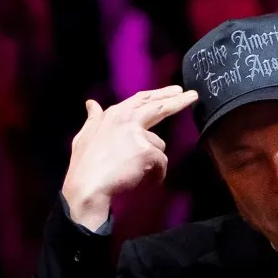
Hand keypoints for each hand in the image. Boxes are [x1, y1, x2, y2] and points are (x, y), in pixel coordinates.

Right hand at [60, 86, 199, 229]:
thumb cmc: (84, 166)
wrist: (87, 186)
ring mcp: (138, 134)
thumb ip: (93, 119)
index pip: (141, 100)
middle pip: (159, 107)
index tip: (174, 90)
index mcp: (114, 114)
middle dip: (178, 101)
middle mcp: (127, 119)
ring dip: (152, 160)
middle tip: (193, 95)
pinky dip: (155, 175)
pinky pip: (161, 164)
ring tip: (135, 172)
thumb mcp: (84, 137)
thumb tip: (91, 103)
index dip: (159, 94)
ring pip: (158, 146)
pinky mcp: (147, 151)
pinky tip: (143, 180)